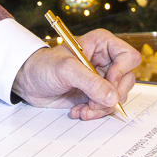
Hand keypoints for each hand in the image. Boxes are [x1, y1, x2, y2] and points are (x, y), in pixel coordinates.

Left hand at [11, 30, 140, 120]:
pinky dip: (94, 112)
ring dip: (101, 108)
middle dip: (111, 96)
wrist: (28, 82)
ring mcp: (101, 79)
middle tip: (93, 103)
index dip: (121, 73)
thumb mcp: (66, 70)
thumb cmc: (43, 65)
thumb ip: (90, 82)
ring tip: (83, 109)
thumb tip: (113, 97)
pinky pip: (106, 107)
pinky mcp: (95, 94)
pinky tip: (78, 111)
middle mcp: (106, 61)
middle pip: (127, 80)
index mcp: (102, 44)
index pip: (129, 57)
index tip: (107, 84)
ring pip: (118, 97)